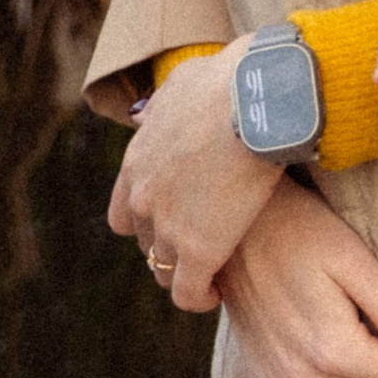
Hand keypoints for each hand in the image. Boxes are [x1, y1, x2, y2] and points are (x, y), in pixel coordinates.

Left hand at [109, 44, 276, 311]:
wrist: (254, 98)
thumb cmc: (228, 81)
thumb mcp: (180, 86)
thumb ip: (161, 107)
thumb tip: (149, 114)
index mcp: (137, 163)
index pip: (123, 213)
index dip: (148, 220)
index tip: (176, 218)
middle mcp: (143, 200)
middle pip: (144, 243)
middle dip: (168, 245)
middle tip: (200, 242)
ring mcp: (168, 228)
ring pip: (163, 272)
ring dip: (184, 274)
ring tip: (211, 272)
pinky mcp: (199, 251)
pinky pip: (188, 294)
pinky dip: (200, 297)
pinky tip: (218, 290)